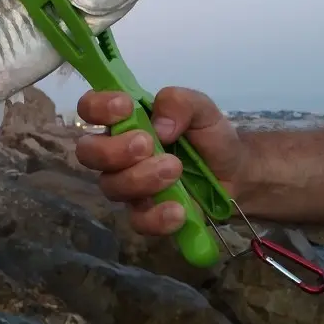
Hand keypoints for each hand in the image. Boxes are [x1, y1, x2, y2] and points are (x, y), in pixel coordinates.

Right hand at [74, 86, 250, 235]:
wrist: (235, 172)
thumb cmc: (208, 135)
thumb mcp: (201, 108)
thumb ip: (180, 103)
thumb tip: (160, 126)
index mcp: (124, 121)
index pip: (90, 109)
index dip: (97, 107)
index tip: (125, 107)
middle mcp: (117, 153)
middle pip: (88, 153)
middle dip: (114, 149)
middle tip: (147, 144)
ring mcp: (128, 185)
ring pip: (111, 186)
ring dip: (141, 178)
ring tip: (175, 169)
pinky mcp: (145, 214)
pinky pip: (138, 220)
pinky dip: (157, 216)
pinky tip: (178, 209)